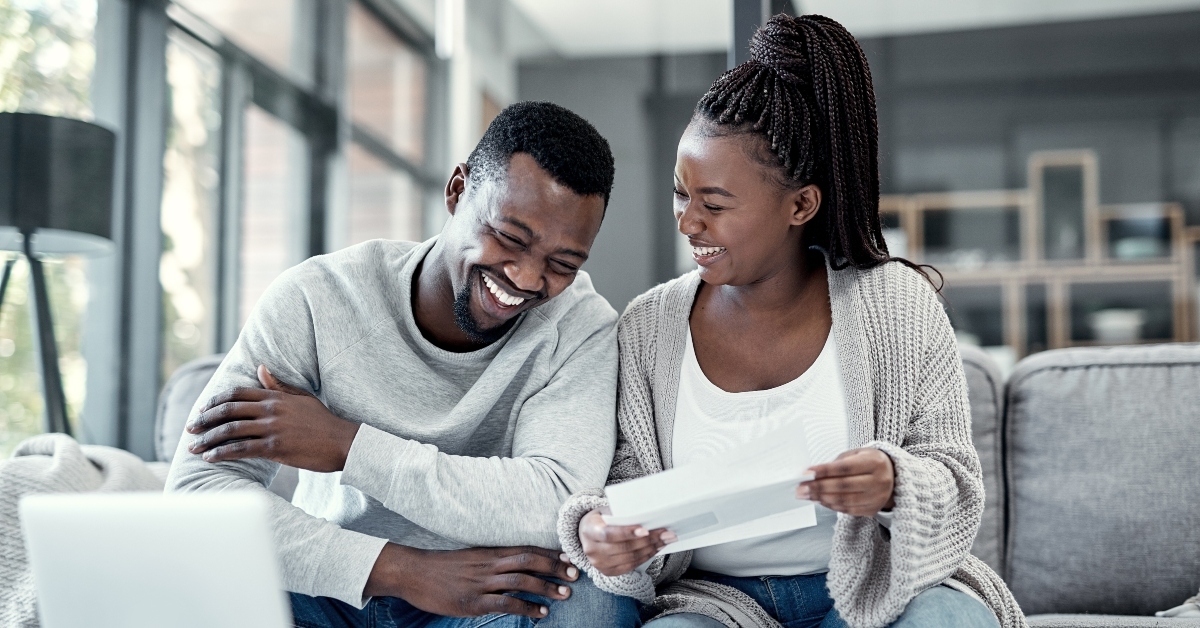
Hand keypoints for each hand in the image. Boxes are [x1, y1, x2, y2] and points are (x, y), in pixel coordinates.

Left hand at [186, 365, 359, 471]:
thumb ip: (278, 385)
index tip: (202, 410)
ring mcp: (272, 428)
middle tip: (190, 429)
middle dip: (205, 420)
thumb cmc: (323, 422)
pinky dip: (222, 453)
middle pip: (228, 411)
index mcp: (276, 396)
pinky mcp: (275, 448)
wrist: (342, 442)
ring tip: (194, 447)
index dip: (215, 401)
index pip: (237, 393)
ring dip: (208, 439)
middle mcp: (271, 409)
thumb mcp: (301, 397)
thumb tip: (261, 368)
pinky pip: (241, 449)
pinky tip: (210, 458)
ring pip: (231, 431)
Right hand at [367, 543, 579, 618]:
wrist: (413, 572)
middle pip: (528, 560)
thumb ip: (492, 560)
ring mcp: (481, 582)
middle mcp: (488, 563)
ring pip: (521, 581)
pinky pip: (505, 603)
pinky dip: (526, 607)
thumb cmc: (443, 567)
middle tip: (574, 574)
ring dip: (546, 587)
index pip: (525, 548)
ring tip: (565, 594)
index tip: (569, 557)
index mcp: (489, 551)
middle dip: (554, 567)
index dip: (549, 553)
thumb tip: (516, 566)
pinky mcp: (473, 601)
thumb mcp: (471, 557)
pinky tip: (541, 612)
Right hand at [579, 508, 673, 575]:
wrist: (586, 533)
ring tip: (665, 540)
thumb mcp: (606, 511)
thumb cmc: (601, 519)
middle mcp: (592, 549)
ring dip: (651, 549)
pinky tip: (656, 549)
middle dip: (648, 540)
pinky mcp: (607, 571)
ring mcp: (599, 563)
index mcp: (590, 530)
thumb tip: (647, 515)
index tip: (646, 530)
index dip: (628, 533)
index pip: (609, 534)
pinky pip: (630, 566)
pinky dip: (645, 557)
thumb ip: (621, 514)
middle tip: (666, 533)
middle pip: (624, 548)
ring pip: (630, 558)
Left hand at [796, 448, 895, 516]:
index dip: (824, 471)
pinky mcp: (872, 509)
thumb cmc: (869, 462)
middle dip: (818, 487)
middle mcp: (879, 481)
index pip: (845, 468)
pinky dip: (831, 505)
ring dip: (821, 498)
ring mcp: (877, 497)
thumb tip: (812, 474)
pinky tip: (820, 500)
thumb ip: (837, 464)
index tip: (807, 473)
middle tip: (801, 488)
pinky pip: (848, 509)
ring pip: (845, 500)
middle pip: (844, 486)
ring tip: (807, 495)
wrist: (893, 476)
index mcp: (874, 463)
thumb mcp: (857, 454)